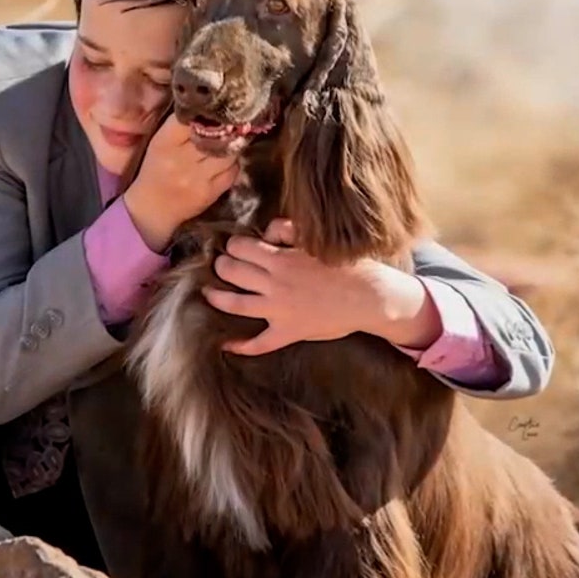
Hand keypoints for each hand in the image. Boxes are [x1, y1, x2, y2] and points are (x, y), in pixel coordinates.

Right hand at [122, 115, 238, 252]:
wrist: (151, 208)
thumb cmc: (156, 169)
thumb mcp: (160, 143)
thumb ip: (180, 127)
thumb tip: (209, 107)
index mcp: (164, 142)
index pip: (191, 119)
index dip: (207, 112)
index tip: (216, 108)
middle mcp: (180, 160)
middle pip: (214, 135)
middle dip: (226, 128)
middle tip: (233, 121)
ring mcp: (196, 178)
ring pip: (228, 154)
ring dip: (233, 147)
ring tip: (230, 142)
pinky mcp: (210, 193)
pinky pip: (232, 172)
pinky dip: (232, 165)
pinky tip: (225, 163)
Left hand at [202, 219, 442, 354]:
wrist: (370, 296)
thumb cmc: (347, 265)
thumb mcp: (316, 239)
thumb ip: (287, 231)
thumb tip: (265, 233)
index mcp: (280, 259)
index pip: (241, 247)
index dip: (233, 245)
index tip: (235, 246)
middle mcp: (274, 284)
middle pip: (232, 272)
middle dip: (222, 266)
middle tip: (220, 265)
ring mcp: (279, 310)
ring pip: (235, 305)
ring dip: (217, 298)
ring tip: (208, 294)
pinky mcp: (288, 332)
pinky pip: (259, 343)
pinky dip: (240, 346)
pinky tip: (226, 345)